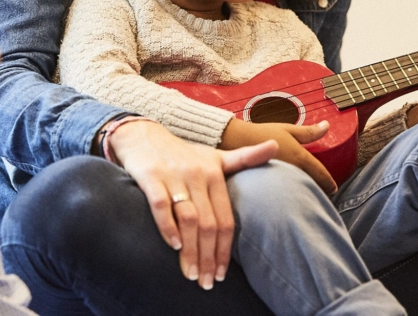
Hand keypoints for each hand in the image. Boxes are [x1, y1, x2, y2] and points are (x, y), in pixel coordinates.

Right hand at [107, 119, 277, 289]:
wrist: (143, 135)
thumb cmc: (182, 154)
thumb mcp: (215, 156)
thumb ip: (245, 158)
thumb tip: (275, 146)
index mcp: (215, 173)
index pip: (226, 219)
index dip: (225, 250)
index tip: (221, 274)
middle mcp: (197, 174)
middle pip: (209, 224)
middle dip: (208, 257)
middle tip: (205, 282)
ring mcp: (174, 175)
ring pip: (188, 218)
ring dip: (190, 251)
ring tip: (190, 274)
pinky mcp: (151, 176)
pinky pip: (161, 205)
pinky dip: (168, 227)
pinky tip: (173, 246)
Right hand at [218, 118, 335, 193]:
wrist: (234, 142)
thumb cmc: (261, 134)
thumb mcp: (287, 129)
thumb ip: (309, 131)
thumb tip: (327, 126)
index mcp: (300, 157)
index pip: (320, 174)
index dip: (329, 182)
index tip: (333, 188)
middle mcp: (293, 171)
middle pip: (311, 185)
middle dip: (317, 189)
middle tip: (321, 192)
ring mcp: (281, 180)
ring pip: (298, 191)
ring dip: (303, 193)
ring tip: (305, 195)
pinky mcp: (269, 187)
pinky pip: (284, 193)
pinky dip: (288, 195)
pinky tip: (285, 196)